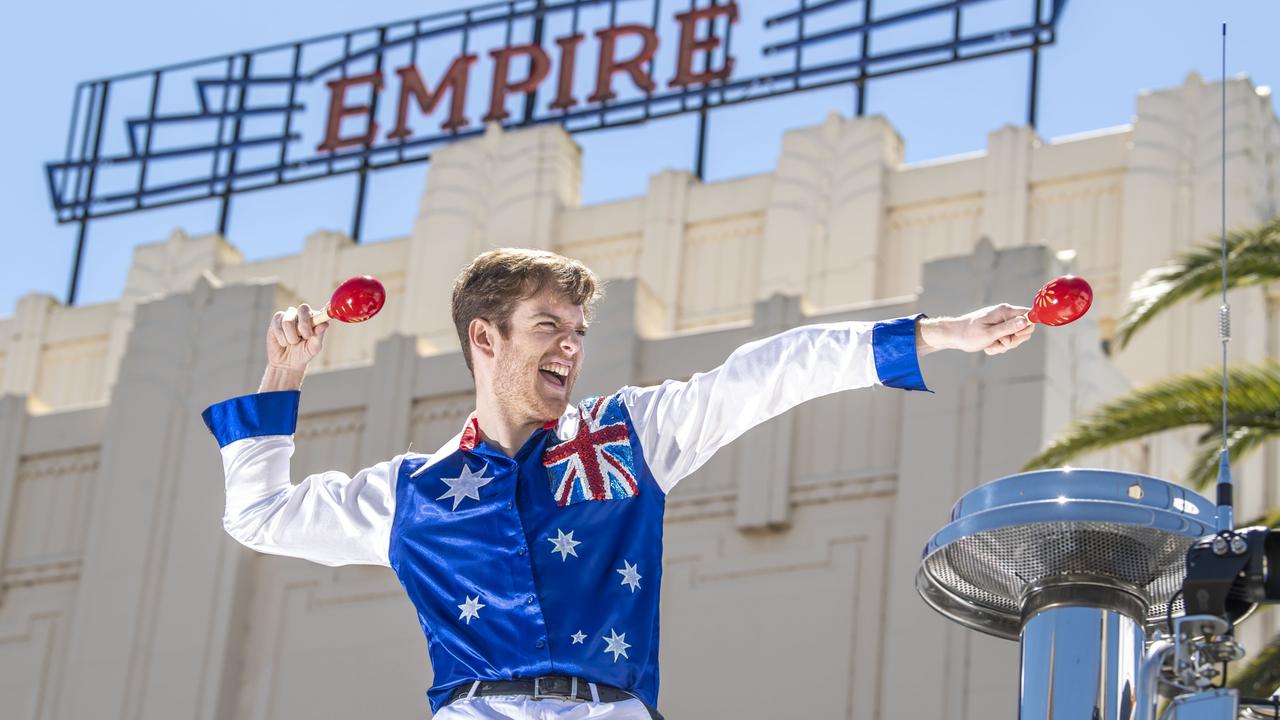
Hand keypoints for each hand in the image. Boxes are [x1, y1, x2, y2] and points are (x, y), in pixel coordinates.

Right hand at [259, 304, 326, 391]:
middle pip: (303, 309)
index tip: (323, 319)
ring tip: (293, 342)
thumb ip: (319, 335)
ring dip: (292, 337)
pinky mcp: (276, 320)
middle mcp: (302, 314)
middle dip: (304, 325)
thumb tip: (325, 324)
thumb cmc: (303, 353)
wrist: (286, 363)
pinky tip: (284, 342)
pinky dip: (282, 339)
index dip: (322, 313)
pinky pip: (278, 326)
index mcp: (315, 319)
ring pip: (288, 321)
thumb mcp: (313, 347)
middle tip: (305, 337)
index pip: (319, 311)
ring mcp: (289, 315)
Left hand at [917, 304, 1034, 355]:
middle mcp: (1005, 314)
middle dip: (1013, 341)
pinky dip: (998, 346)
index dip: (1025, 329)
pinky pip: (1006, 340)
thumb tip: (1026, 321)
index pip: (1029, 316)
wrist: (953, 335)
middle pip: (1024, 329)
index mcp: (1004, 311)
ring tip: (990, 345)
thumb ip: (1008, 328)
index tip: (1012, 337)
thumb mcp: (989, 334)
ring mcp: (1001, 322)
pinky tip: (988, 346)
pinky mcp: (997, 329)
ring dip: (1004, 345)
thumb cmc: (968, 334)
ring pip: (1014, 337)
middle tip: (999, 343)